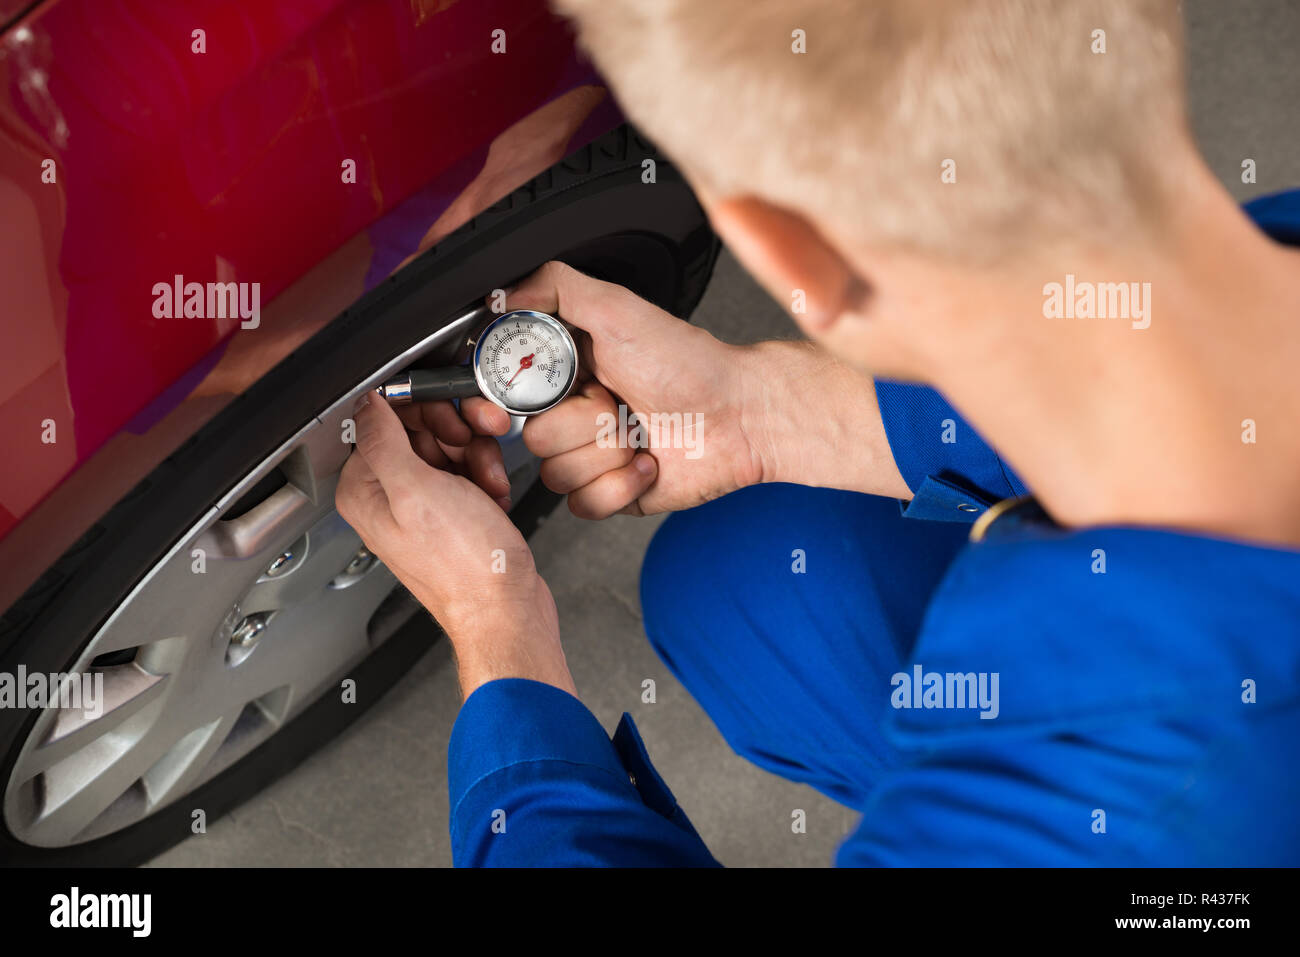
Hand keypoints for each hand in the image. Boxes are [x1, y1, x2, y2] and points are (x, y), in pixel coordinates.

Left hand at [336, 392, 574, 697]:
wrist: (504, 608)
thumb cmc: (463, 564)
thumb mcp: (416, 491)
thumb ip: (383, 439)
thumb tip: (366, 401)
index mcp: (365, 489)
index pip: (384, 419)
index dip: (423, 411)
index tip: (452, 419)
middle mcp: (388, 496)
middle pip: (420, 429)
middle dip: (458, 434)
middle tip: (477, 446)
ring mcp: (421, 505)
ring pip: (449, 447)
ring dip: (479, 456)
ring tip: (489, 481)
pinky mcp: (452, 512)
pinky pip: (468, 471)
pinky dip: (487, 476)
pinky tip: (493, 496)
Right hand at [508, 263, 910, 510]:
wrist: (740, 416)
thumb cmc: (690, 363)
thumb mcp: (617, 308)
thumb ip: (555, 287)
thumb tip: (502, 294)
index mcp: (566, 370)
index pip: (508, 392)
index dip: (524, 397)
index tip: (559, 388)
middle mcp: (574, 413)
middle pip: (533, 438)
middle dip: (584, 423)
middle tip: (619, 404)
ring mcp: (591, 455)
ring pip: (556, 475)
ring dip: (606, 454)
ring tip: (639, 431)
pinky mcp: (610, 493)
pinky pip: (583, 505)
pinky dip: (620, 485)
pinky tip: (648, 462)